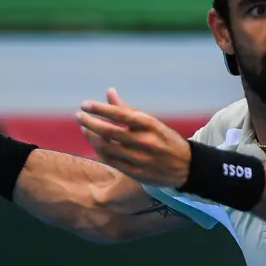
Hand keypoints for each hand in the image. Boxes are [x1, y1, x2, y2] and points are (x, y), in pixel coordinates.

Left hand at [76, 89, 190, 187]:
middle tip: (79, 116)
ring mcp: (140, 159)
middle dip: (90, 123)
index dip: (99, 109)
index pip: (119, 114)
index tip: (85, 104)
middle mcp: (145, 142)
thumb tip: (109, 92)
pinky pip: (111, 162)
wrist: (186, 167)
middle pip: (109, 132)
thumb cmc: (165, 139)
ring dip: (92, 138)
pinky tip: (95, 144)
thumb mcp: (151, 122)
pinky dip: (100, 152)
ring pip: (107, 148)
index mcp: (149, 125)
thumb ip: (128, 109)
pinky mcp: (137, 173)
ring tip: (85, 129)